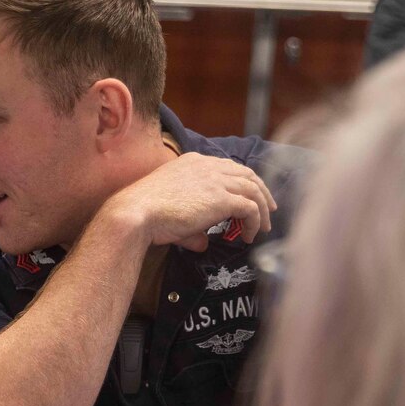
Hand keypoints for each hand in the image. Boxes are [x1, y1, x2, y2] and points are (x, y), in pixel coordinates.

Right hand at [105, 152, 276, 251]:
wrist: (136, 213)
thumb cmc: (145, 213)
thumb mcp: (170, 210)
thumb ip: (192, 224)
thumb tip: (202, 243)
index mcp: (193, 162)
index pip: (228, 167)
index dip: (242, 182)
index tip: (249, 197)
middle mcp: (207, 166)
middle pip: (246, 173)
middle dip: (261, 191)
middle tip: (268, 209)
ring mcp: (215, 180)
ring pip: (253, 189)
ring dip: (262, 209)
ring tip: (264, 228)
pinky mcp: (221, 198)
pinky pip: (250, 208)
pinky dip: (255, 222)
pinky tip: (249, 236)